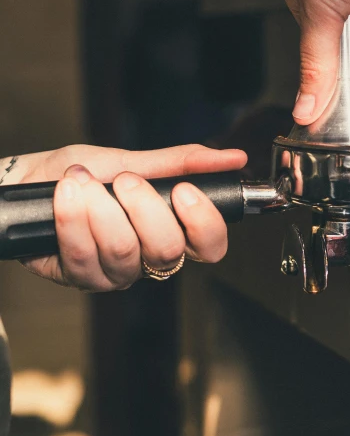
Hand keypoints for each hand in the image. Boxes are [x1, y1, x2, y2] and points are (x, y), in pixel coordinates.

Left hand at [15, 143, 246, 291]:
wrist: (29, 179)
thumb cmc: (84, 172)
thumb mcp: (133, 160)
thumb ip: (181, 162)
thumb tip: (234, 157)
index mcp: (171, 230)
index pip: (210, 247)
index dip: (203, 224)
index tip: (182, 191)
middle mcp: (147, 259)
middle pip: (168, 252)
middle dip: (144, 208)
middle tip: (125, 180)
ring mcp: (113, 273)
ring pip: (124, 253)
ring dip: (101, 209)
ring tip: (81, 180)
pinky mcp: (78, 277)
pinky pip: (83, 256)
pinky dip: (72, 218)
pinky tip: (65, 195)